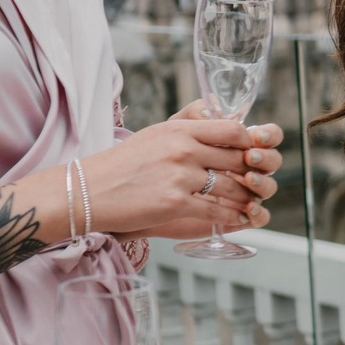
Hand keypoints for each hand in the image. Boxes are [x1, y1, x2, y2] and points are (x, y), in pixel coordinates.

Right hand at [83, 113, 282, 240]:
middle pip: (238, 159)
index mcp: (180, 129)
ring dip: (246, 197)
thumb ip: (188, 131)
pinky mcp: (174, 203)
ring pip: (231, 187)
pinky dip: (232, 217)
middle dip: (252, 173)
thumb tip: (218, 125)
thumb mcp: (156, 135)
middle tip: (258, 182)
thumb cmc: (121, 164)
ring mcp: (180, 176)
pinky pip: (216, 211)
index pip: (233, 130)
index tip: (251, 154)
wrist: (86, 191)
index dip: (249, 144)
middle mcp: (183, 149)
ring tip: (252, 203)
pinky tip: (240, 220)